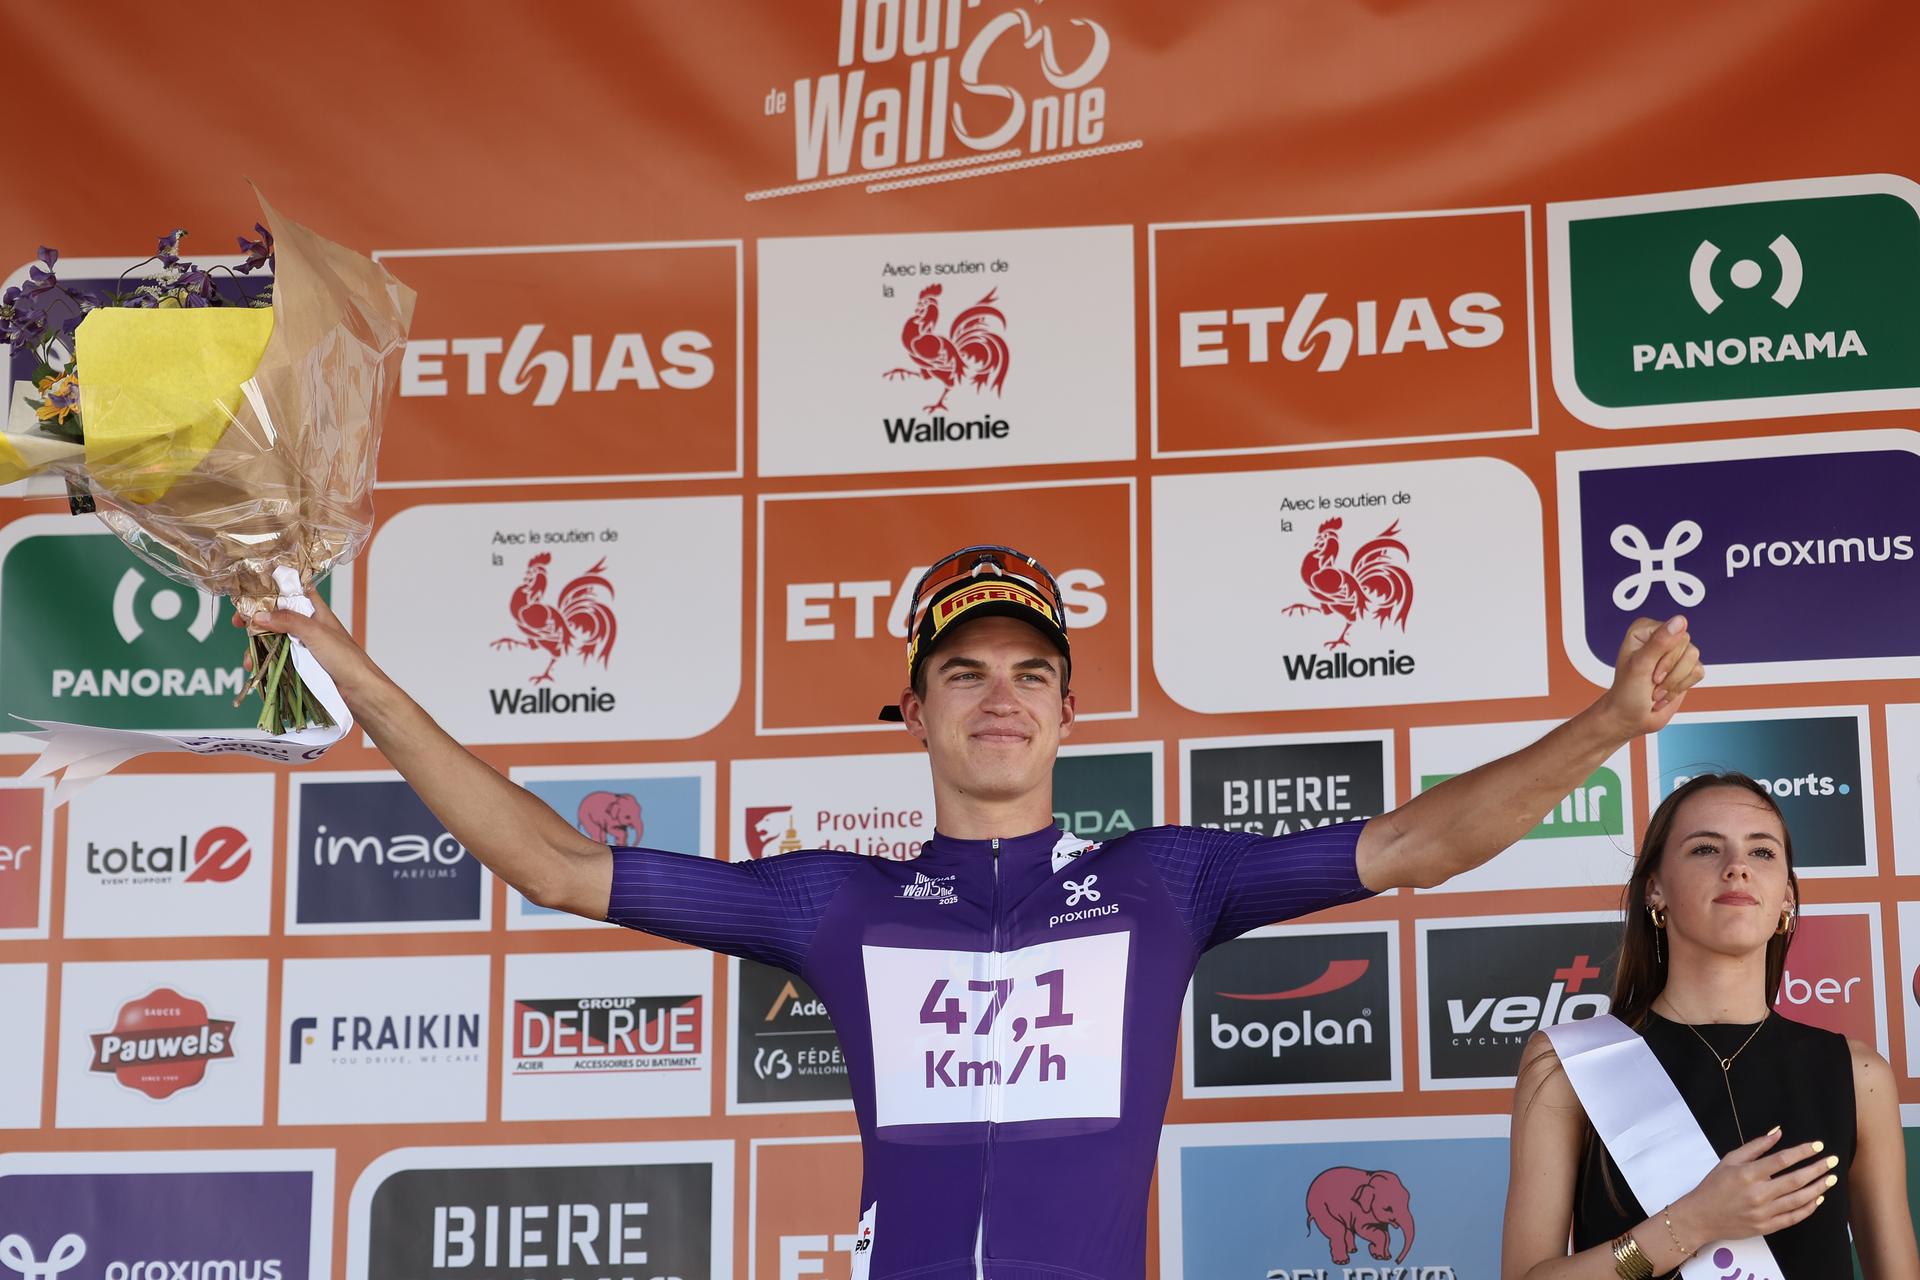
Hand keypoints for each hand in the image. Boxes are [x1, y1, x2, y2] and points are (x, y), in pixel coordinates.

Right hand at [230, 587, 383, 703]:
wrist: (359, 690)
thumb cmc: (346, 658)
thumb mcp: (316, 633)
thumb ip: (288, 621)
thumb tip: (259, 616)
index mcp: (315, 611)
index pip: (291, 593)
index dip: (270, 592)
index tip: (250, 597)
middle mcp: (308, 626)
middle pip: (276, 616)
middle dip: (257, 621)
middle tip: (238, 624)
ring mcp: (304, 645)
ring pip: (273, 639)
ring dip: (257, 646)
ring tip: (249, 659)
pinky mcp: (301, 664)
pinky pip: (277, 658)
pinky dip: (264, 661)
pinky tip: (255, 669)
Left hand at [1595, 615, 1702, 739]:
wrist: (1630, 717)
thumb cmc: (1628, 692)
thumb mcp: (1640, 666)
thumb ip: (1660, 642)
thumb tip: (1680, 620)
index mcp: (1645, 629)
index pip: (1673, 634)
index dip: (1666, 657)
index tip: (1649, 672)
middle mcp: (1661, 636)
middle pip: (1687, 646)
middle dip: (1670, 672)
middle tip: (1652, 683)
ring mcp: (1675, 652)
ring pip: (1694, 658)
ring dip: (1675, 681)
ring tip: (1657, 690)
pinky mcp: (1685, 668)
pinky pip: (1699, 671)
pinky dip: (1682, 686)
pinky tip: (1666, 693)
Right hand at [1672, 1130, 1833, 1245]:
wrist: (1702, 1216)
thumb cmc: (1714, 1185)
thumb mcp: (1729, 1160)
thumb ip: (1755, 1146)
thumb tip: (1777, 1132)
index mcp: (1747, 1174)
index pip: (1782, 1160)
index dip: (1803, 1151)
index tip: (1817, 1145)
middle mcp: (1758, 1193)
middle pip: (1796, 1180)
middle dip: (1817, 1169)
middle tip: (1833, 1161)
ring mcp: (1764, 1212)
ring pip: (1799, 1199)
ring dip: (1818, 1188)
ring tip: (1830, 1178)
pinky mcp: (1767, 1227)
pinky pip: (1794, 1217)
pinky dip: (1808, 1208)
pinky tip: (1817, 1198)